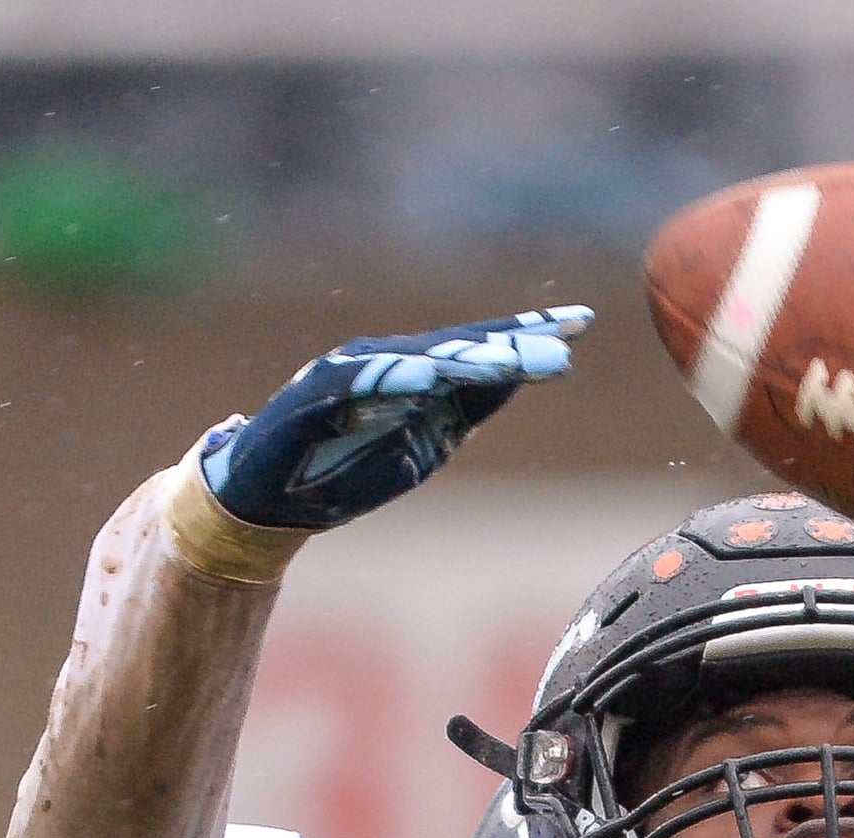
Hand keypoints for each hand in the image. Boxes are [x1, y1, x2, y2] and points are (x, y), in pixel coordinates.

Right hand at [199, 307, 591, 530]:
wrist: (271, 498)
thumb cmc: (348, 466)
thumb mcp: (426, 440)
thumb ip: (466, 407)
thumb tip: (515, 375)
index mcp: (417, 374)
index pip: (480, 350)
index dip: (528, 336)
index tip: (582, 322)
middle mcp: (387, 362)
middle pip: (459, 350)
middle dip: (510, 349)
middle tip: (563, 349)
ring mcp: (349, 375)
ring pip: (416, 360)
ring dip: (464, 360)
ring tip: (510, 362)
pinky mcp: (314, 396)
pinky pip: (357, 385)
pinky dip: (391, 379)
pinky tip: (426, 377)